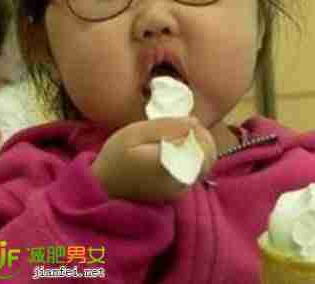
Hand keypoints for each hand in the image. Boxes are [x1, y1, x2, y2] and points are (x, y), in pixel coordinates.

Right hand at [91, 117, 216, 202]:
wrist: (104, 188)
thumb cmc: (117, 157)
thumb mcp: (135, 133)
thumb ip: (166, 126)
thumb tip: (195, 122)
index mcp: (171, 165)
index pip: (205, 148)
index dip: (202, 132)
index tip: (188, 123)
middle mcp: (181, 182)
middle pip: (209, 156)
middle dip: (202, 138)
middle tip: (184, 128)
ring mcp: (181, 190)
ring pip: (205, 164)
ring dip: (198, 147)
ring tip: (177, 138)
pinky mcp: (179, 193)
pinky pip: (195, 170)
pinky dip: (191, 157)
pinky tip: (174, 150)